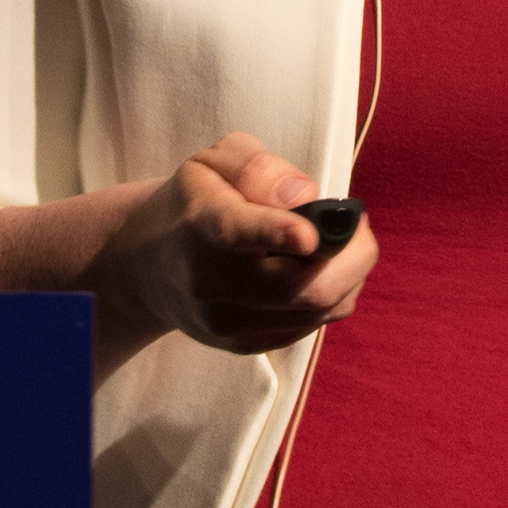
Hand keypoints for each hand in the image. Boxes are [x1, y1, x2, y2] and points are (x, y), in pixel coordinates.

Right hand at [101, 133, 377, 357]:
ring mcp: (228, 323)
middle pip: (302, 286)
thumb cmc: (195, 201)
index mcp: (203, 225)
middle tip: (358, 224)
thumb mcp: (215, 162)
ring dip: (348, 273)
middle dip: (352, 254)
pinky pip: (314, 323)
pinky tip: (317, 269)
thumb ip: (258, 169)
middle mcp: (211, 283)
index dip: (277, 233)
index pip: (236, 232)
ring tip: (339, 243)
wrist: (149, 265)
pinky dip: (332, 294)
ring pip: (319, 308)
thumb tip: (306, 197)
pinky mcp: (245, 346)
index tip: (309, 235)